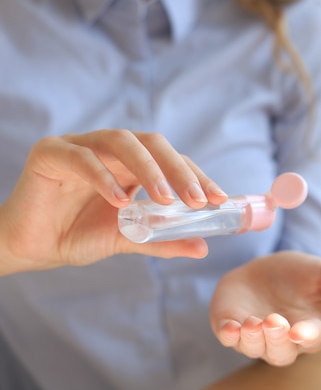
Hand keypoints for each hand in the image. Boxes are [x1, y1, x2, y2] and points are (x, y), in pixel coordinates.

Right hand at [0, 130, 226, 275]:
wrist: (32, 247)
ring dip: (149, 169)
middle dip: (179, 170)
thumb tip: (203, 247)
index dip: (197, 176)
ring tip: (164, 200)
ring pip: (122, 142)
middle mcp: (110, 149)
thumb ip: (163, 240)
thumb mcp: (128, 239)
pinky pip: (81, 157)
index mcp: (132, 164)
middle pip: (153, 144)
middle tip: (197, 200)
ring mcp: (81, 146)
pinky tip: (119, 200)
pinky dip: (103, 176)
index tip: (219, 200)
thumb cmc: (79, 235)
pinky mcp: (51, 153)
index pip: (172, 160)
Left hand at [210, 250, 320, 365]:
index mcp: (309, 329)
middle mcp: (282, 338)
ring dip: (254, 338)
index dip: (306, 337)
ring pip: (254, 348)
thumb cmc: (299, 275)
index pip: (311, 340)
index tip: (301, 330)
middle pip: (281, 352)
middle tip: (274, 322)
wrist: (263, 266)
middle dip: (277, 340)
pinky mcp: (230, 325)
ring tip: (255, 322)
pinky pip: (229, 338)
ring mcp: (254, 335)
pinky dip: (229, 334)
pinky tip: (231, 327)